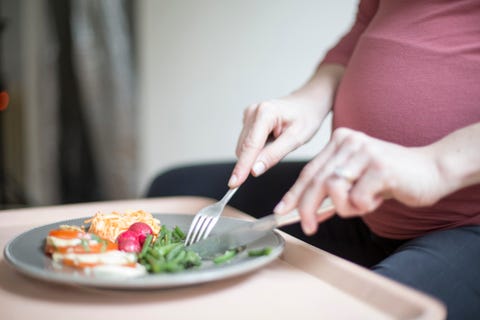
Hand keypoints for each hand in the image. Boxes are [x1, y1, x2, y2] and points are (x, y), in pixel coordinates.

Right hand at [227, 64, 343, 187]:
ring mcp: (248, 114)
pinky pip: (247, 143)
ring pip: (244, 147)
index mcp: (265, 113)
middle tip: (281, 151)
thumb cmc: (307, 117)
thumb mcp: (297, 139)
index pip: (249, 146)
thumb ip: (274, 155)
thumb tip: (254, 170)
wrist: (308, 102)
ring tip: (279, 142)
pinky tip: (273, 139)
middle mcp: (252, 111)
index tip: (233, 184)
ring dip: (258, 153)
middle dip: (255, 160)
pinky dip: (258, 148)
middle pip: (244, 148)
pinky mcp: (248, 120)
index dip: (241, 167)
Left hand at [274, 127, 448, 234]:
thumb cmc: (390, 177)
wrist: (431, 169)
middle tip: (308, 227)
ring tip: (361, 205)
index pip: (309, 171)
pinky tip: (376, 200)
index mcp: (340, 140)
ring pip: (333, 188)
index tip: (281, 210)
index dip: (294, 193)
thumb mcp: (356, 179)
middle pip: (316, 180)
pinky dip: (362, 207)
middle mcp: (350, 141)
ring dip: (343, 207)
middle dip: (307, 208)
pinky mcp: (380, 167)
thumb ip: (333, 189)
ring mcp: (365, 152)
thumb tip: (306, 211)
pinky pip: (357, 197)